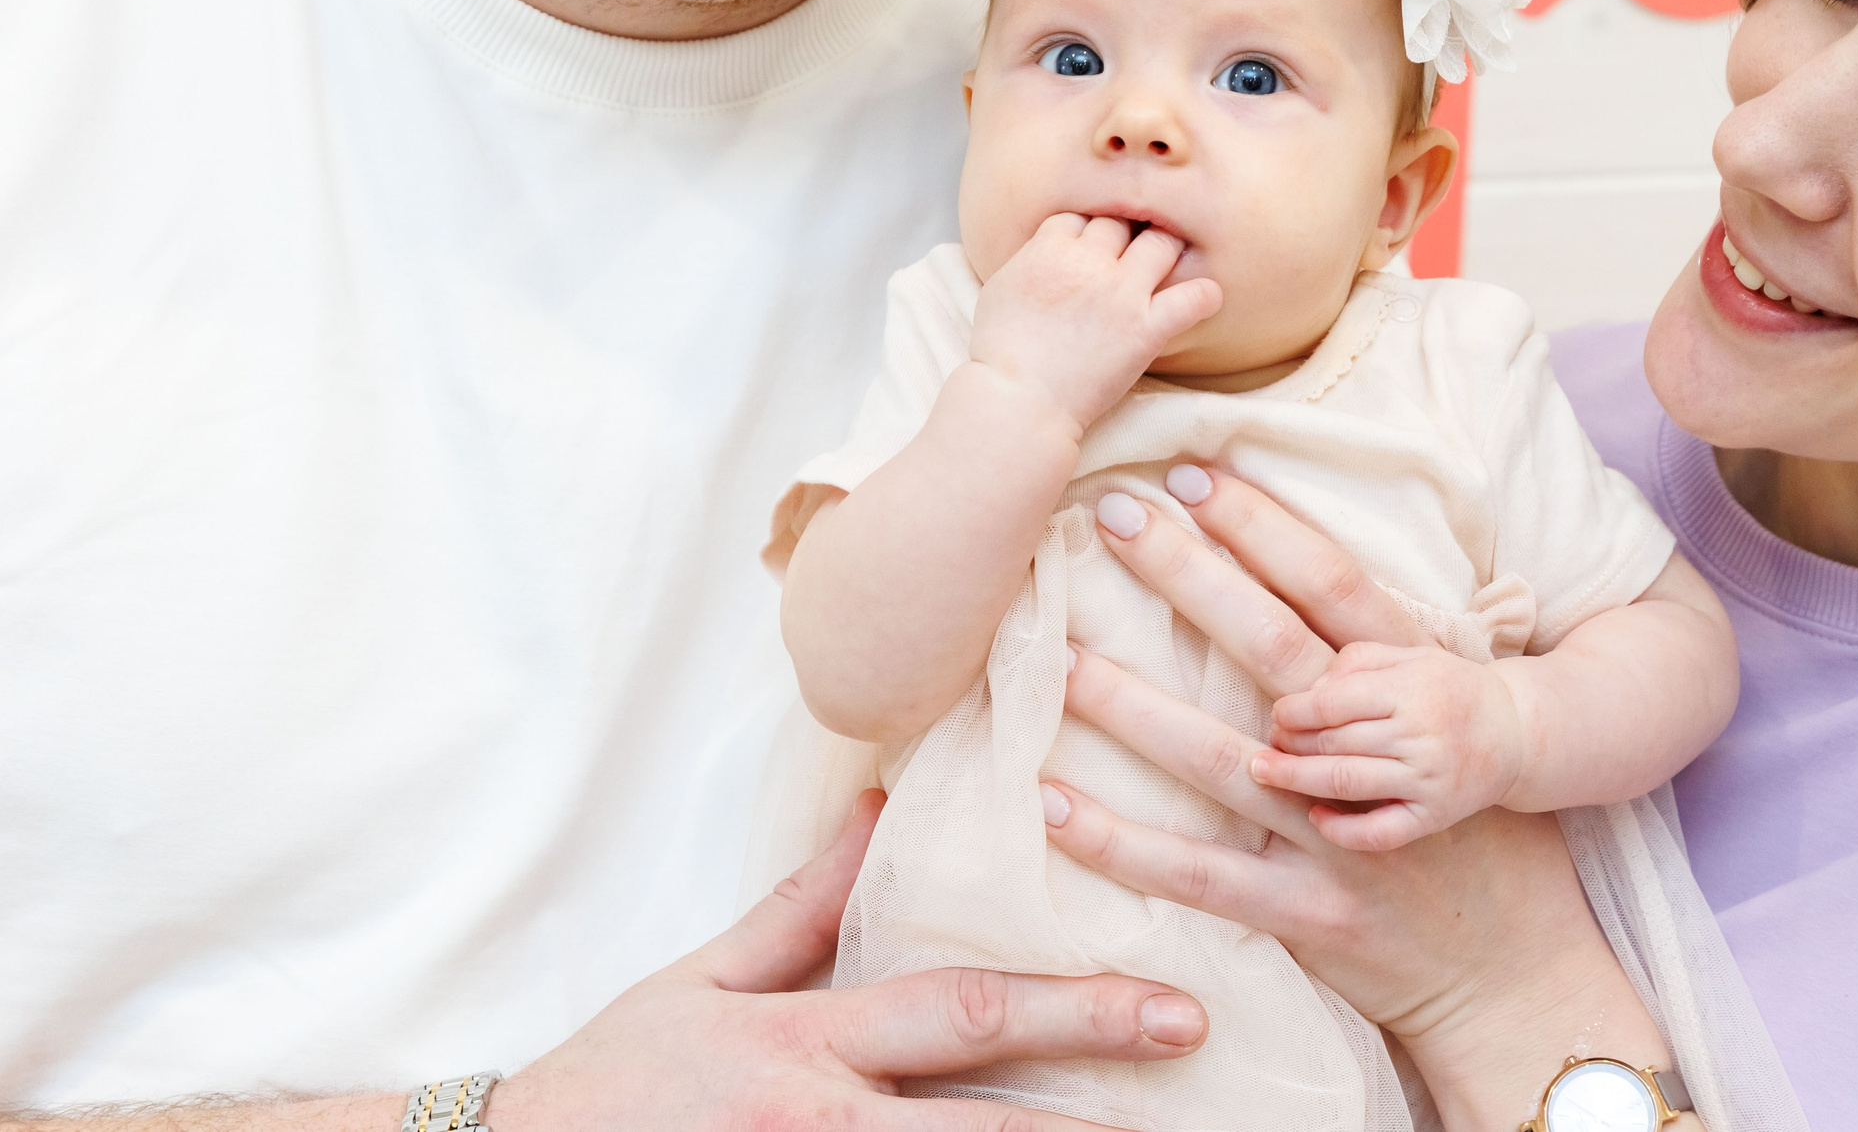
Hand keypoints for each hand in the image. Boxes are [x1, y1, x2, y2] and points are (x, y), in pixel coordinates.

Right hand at [486, 791, 1207, 1131]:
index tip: (1170, 1008)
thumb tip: (879, 804)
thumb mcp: (704, 981)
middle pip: (982, 1126)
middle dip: (1098, 1120)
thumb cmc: (615, 1080)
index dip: (1071, 1010)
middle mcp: (817, 1126)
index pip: (959, 1018)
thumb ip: (804, 906)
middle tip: (1194, 1082)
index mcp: (805, 1047)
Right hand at [971, 214, 1221, 429]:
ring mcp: (1121, 293)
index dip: (1090, 229)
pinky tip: (1203, 297)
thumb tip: (1045, 249)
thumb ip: (1029, 259)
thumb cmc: (1001, 352)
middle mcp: (1089, 262)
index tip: (1094, 247)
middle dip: (1128, 233)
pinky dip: (1204, 294)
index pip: (1083, 215)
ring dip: (1168, 250)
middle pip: (1122, 222)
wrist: (1018, 400)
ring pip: (1163, 244)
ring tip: (1168, 265)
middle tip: (1133, 252)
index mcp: (1050, 248)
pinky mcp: (1147, 328)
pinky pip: (1194, 297)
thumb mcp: (1000, 288)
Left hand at [1050, 465, 1666, 1131]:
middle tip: (1113, 516)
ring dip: (1134, 706)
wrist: (1523, 967)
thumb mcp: (1451, 725)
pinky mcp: (1306, 910)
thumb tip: (1306, 585)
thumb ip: (1385, 662)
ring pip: (1222, 759)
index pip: (1331, 587)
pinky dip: (1125, 844)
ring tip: (1059, 657)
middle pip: (1270, 648)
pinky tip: (1056, 805)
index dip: (1264, 526)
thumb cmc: (1484, 833)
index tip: (1195, 471)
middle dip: (1190, 576)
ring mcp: (1338, 834)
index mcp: (1414, 690)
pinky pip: (1201, 874)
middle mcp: (1375, 753)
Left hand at [1256, 644, 1529, 850]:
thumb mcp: (1411, 657)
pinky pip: (1382, 832)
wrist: (1515, 733)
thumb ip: (1359, 661)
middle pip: (1336, 742)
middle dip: (1290, 745)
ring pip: (1349, 783)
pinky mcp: (1435, 816)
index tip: (1277, 715)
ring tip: (1266, 775)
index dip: (1295, 710)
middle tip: (1264, 746)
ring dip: (1298, 781)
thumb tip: (1308, 688)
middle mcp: (1421, 734)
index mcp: (1412, 689)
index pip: (1335, 701)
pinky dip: (1344, 829)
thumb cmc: (1450, 689)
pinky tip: (1315, 818)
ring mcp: (1429, 779)